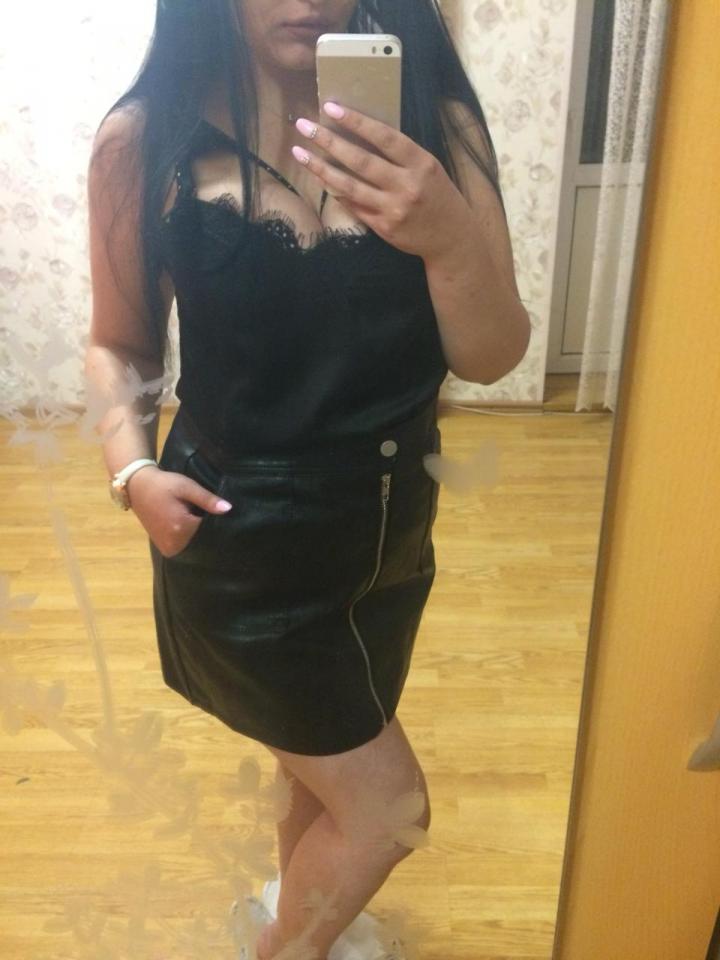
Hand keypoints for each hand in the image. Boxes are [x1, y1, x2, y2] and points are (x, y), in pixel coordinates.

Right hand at [127, 465, 231, 557]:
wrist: (137, 487)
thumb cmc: (164, 485)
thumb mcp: (186, 487)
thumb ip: (207, 500)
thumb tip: (229, 509)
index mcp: (181, 528)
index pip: (210, 530)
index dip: (216, 521)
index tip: (219, 513)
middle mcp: (175, 543)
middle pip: (202, 540)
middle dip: (207, 530)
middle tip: (209, 516)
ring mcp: (169, 548)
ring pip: (194, 545)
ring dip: (198, 535)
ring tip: (201, 521)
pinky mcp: (165, 549)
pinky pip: (184, 546)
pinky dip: (189, 538)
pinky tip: (191, 528)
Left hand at [291, 100, 473, 260]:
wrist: (451, 238)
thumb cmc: (438, 195)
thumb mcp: (429, 167)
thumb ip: (401, 154)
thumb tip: (361, 133)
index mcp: (421, 164)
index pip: (384, 138)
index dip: (356, 121)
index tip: (331, 108)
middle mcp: (406, 186)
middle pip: (361, 161)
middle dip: (329, 141)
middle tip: (304, 126)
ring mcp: (393, 209)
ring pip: (350, 186)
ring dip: (321, 168)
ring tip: (300, 153)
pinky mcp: (383, 228)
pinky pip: (354, 206)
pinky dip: (335, 191)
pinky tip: (320, 177)